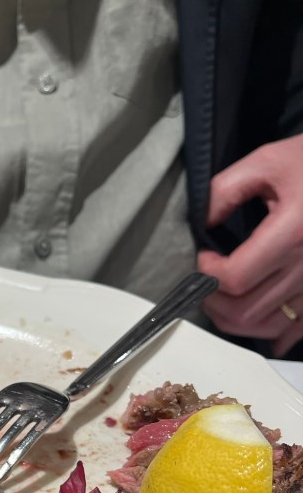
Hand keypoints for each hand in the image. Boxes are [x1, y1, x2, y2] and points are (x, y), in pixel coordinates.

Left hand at [197, 135, 302, 356]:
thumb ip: (225, 190)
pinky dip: (270, 332)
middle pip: (245, 311)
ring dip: (234, 319)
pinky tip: (256, 318)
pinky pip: (296, 330)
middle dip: (213, 301)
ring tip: (222, 297)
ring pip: (266, 327)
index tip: (203, 256)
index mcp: (294, 232)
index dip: (207, 273)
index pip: (235, 278)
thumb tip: (199, 223)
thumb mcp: (269, 161)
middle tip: (205, 280)